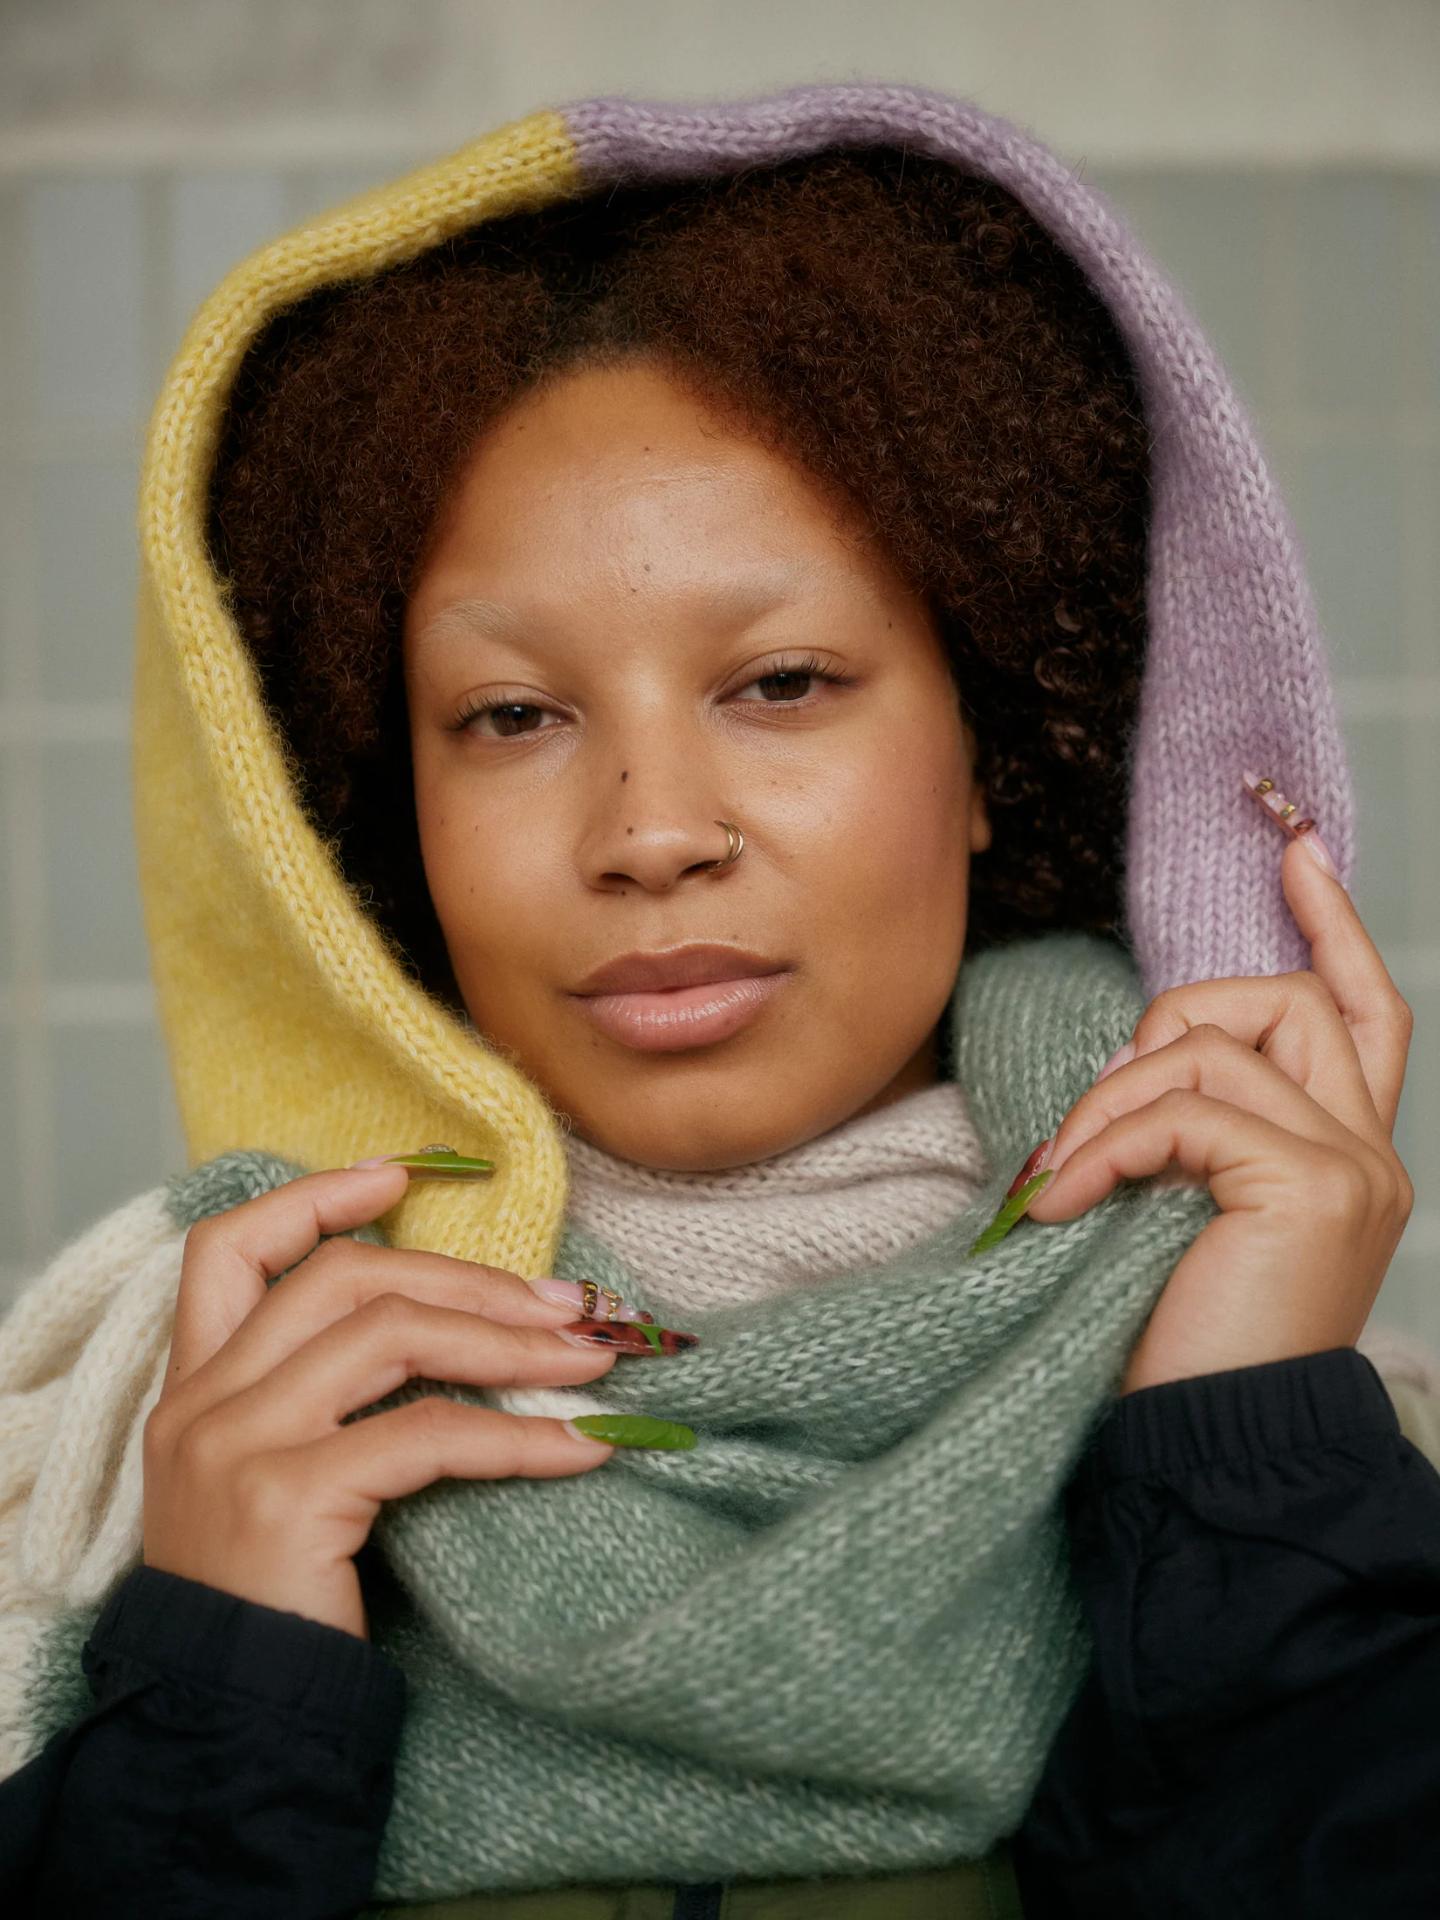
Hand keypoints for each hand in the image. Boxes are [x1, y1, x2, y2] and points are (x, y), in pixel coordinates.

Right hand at [143, 1163, 617, 1638]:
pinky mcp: (286, 1497)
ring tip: (591, 1362)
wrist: (231, 1725)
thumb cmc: (278, 1600)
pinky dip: (516, 1436)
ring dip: (507, 1342)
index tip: (397, 1174)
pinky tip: (580, 1449)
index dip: (312, 1197)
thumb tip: (470, 1330)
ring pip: (390, 1335)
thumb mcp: (279, 1479)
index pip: (228, 1248)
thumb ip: (328, 1402)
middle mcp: (205, 1402)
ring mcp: (238, 1444)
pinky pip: (426, 1435)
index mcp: (194, 1387)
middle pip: (344, 1279)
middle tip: (567, 1305)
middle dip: (467, 1280)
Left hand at [1027, 838, 1415, 1393]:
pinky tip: (1059, 1204)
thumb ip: (1194, 1135)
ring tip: (1061, 1180)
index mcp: (1347, 1157)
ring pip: (1213, 1046)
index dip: (1331, 929)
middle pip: (1281, 1001)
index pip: (1363, 1010)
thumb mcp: (1186, 1217)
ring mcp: (1350, 1165)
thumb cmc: (1181, 1349)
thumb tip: (1135, 1066)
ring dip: (1110, 1101)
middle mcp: (1368, 1152)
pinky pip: (1183, 1109)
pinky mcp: (1309, 1184)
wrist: (1206, 1455)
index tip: (1295, 856)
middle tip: (1102, 1123)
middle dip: (1169, 1025)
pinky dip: (1104, 1144)